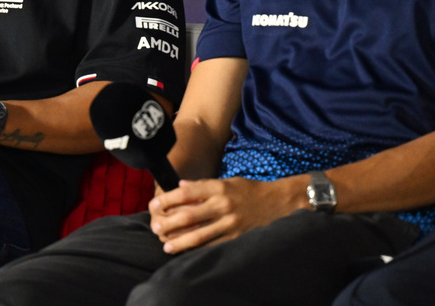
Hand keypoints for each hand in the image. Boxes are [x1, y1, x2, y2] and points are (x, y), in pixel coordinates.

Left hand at [147, 177, 295, 253]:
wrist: (280, 202)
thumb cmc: (249, 191)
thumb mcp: (227, 181)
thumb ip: (203, 185)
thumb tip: (180, 186)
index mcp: (218, 188)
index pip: (186, 193)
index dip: (167, 199)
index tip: (154, 204)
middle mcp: (223, 205)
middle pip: (189, 215)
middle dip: (169, 223)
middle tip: (155, 228)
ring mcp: (231, 223)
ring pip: (200, 234)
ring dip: (180, 241)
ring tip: (166, 246)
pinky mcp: (238, 237)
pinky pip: (214, 245)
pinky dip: (199, 250)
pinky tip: (188, 253)